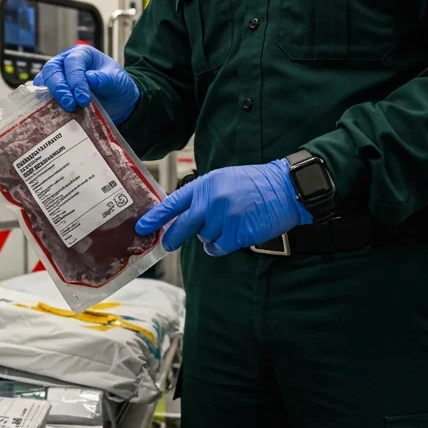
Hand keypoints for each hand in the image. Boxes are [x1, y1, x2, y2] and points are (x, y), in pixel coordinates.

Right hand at [34, 45, 140, 124]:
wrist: (118, 102)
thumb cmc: (117, 86)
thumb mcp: (117, 80)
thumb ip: (105, 78)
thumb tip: (89, 78)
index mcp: (82, 54)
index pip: (73, 63)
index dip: (76, 80)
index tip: (83, 99)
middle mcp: (65, 62)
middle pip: (53, 70)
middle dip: (60, 88)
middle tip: (70, 105)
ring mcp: (57, 77)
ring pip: (44, 81)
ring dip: (52, 96)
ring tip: (64, 109)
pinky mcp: (53, 92)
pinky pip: (43, 95)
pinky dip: (46, 104)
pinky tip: (52, 113)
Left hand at [135, 160, 313, 255]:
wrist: (285, 188)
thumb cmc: (255, 184)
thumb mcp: (224, 179)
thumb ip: (203, 196)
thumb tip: (184, 215)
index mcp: (206, 184)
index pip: (174, 202)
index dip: (156, 216)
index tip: (142, 226)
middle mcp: (212, 200)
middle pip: (183, 226)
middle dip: (173, 237)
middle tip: (168, 244)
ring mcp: (224, 217)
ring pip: (204, 238)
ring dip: (211, 236)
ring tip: (228, 224)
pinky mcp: (237, 233)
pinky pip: (218, 247)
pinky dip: (221, 245)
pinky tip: (232, 234)